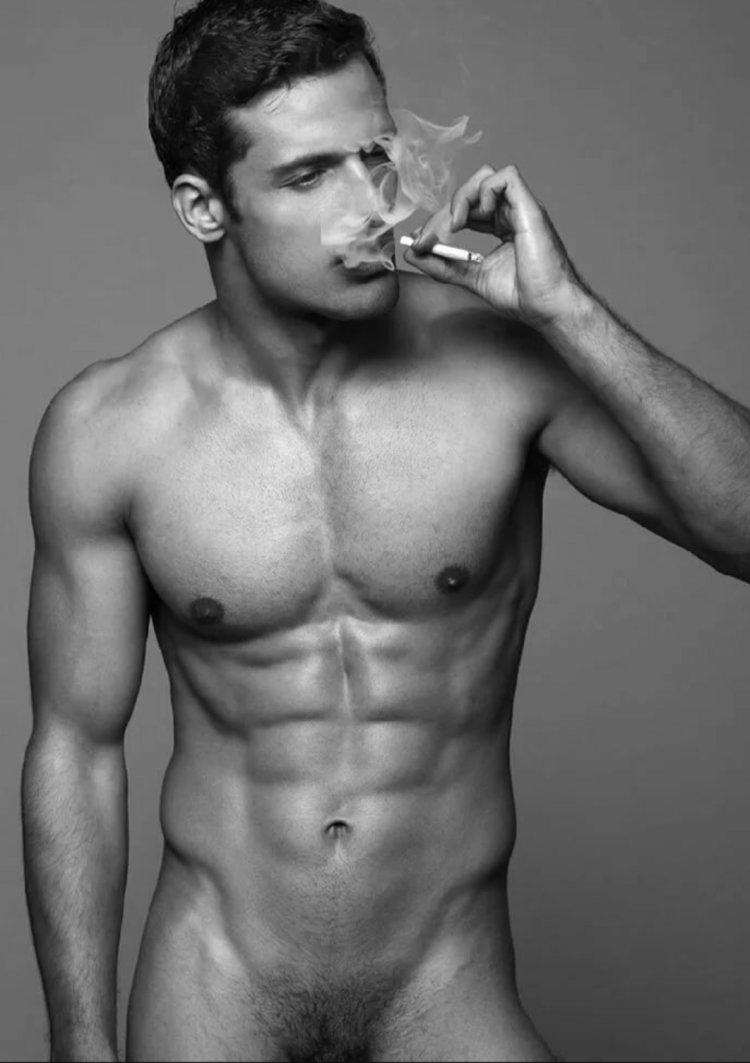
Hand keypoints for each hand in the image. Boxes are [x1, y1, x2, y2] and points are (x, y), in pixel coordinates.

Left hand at [403, 163, 589, 328]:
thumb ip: (443, 266)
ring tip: (455, 226)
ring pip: (486, 177)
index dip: (440, 221)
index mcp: (501, 226)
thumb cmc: (522, 295)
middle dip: (443, 214)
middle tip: (428, 238)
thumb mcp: (471, 277)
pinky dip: (483, 191)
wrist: (547, 307)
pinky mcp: (530, 207)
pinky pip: (505, 177)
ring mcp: (521, 208)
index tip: (421, 243)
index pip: (465, 209)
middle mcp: (511, 212)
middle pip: (470, 193)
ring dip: (462, 198)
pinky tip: (476, 217)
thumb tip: (412, 253)